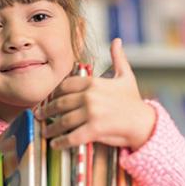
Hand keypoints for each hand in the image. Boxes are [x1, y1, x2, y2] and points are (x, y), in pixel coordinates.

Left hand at [35, 38, 155, 150]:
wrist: (144, 122)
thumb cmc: (134, 100)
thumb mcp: (126, 76)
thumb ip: (118, 58)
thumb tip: (116, 41)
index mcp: (93, 83)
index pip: (65, 86)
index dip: (54, 93)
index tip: (48, 99)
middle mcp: (90, 96)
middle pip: (60, 103)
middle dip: (47, 111)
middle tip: (40, 115)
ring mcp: (91, 113)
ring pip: (63, 121)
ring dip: (51, 128)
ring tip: (45, 132)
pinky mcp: (94, 129)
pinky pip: (72, 136)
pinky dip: (61, 142)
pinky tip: (55, 144)